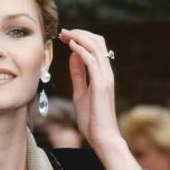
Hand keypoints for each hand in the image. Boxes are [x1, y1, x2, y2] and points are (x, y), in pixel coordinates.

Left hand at [58, 29, 119, 149]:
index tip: (64, 36)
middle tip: (63, 31)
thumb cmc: (92, 120)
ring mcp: (105, 78)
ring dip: (79, 38)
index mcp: (102, 75)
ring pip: (96, 47)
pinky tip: (71, 46)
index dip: (81, 38)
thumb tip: (74, 57)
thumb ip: (78, 75)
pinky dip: (81, 50)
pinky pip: (92, 61)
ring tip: (65, 34)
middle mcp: (106, 73)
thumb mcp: (80, 93)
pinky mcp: (101, 85)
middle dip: (79, 33)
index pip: (96, 47)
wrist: (103, 138)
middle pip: (97, 42)